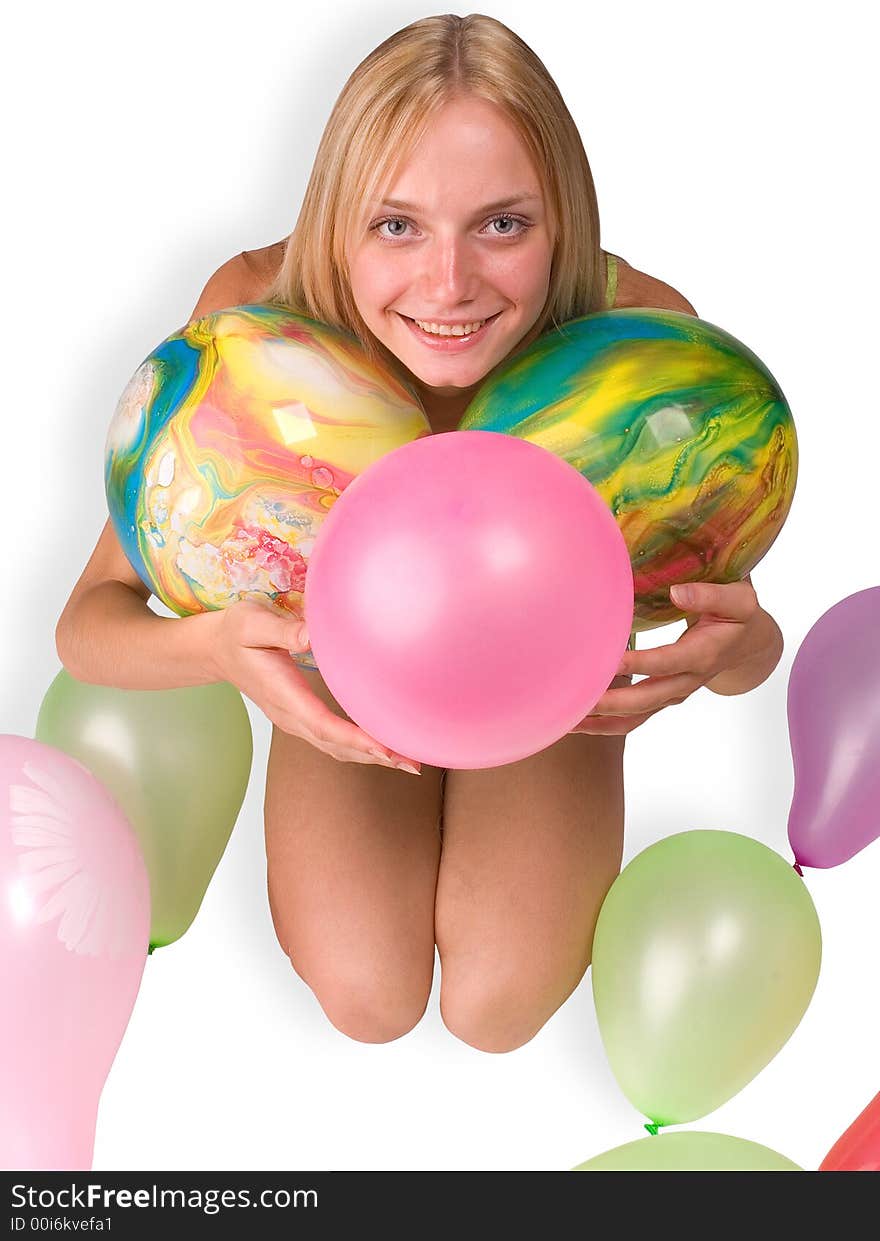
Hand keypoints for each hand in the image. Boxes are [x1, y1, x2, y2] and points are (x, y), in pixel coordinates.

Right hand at [206, 600, 420, 771]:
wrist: (215, 650)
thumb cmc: (236, 632)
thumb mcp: (253, 623)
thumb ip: (283, 629)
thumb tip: (314, 633)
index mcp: (283, 694)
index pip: (323, 724)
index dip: (355, 739)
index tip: (385, 749)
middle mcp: (290, 715)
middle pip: (336, 745)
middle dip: (374, 756)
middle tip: (413, 763)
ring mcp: (294, 720)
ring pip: (335, 748)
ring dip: (370, 758)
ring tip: (407, 762)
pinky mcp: (299, 717)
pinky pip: (331, 740)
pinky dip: (358, 749)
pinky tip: (381, 747)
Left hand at [571, 580, 781, 735]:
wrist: (750, 648)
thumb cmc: (740, 617)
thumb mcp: (740, 600)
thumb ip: (711, 595)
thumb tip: (676, 591)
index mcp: (703, 654)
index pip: (667, 662)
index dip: (640, 663)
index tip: (611, 659)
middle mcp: (686, 681)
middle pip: (646, 698)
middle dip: (612, 700)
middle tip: (580, 696)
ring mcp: (673, 694)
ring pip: (635, 716)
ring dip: (602, 721)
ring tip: (567, 719)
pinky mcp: (662, 699)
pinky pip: (632, 720)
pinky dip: (605, 725)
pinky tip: (576, 722)